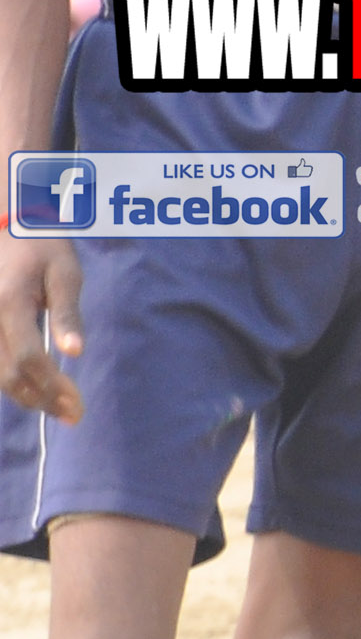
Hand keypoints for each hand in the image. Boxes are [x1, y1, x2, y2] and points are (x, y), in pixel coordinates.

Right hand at [0, 237, 81, 422]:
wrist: (6, 224)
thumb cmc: (41, 246)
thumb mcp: (64, 272)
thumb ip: (67, 313)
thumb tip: (75, 353)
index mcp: (10, 303)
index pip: (28, 358)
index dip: (51, 386)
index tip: (76, 406)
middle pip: (7, 374)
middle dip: (39, 399)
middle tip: (70, 414)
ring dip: (22, 395)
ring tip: (52, 406)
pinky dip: (7, 379)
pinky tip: (29, 388)